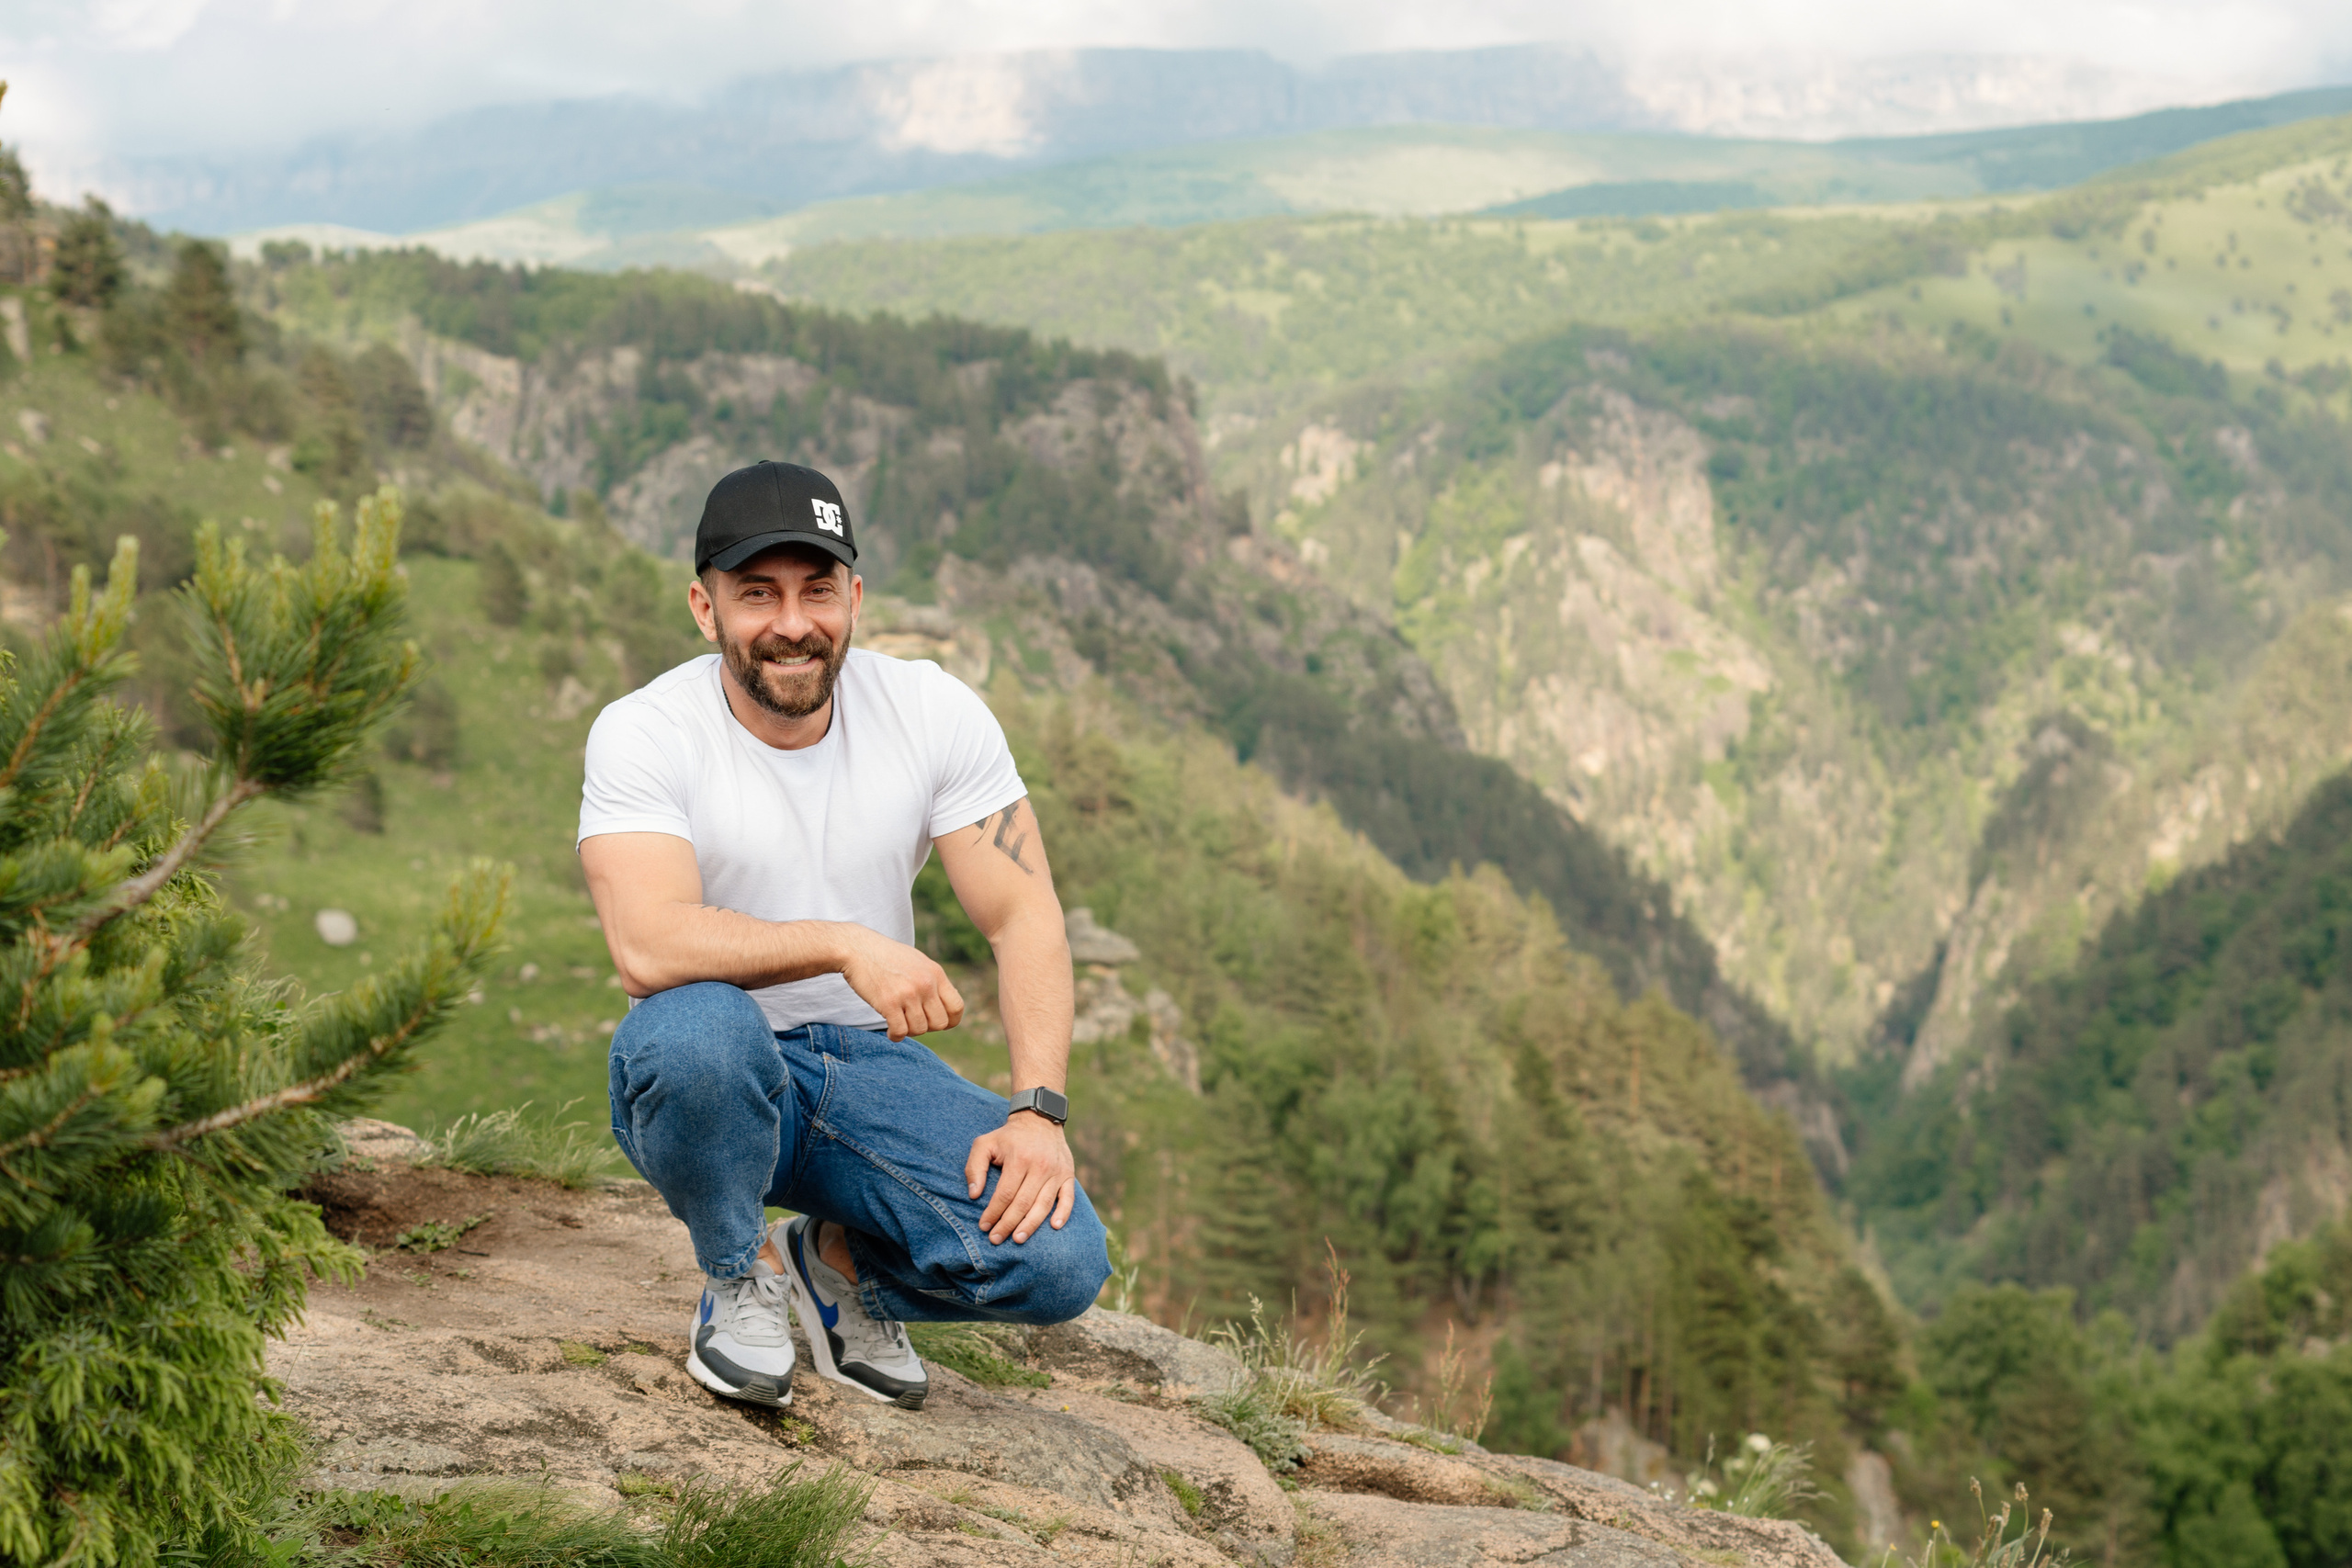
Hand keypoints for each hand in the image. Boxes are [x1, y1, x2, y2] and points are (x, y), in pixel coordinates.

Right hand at [838, 926, 963, 1039]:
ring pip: (920, 1029)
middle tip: (912, 1020)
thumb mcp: (918, 962)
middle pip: (940, 1023)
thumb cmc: (886, 956)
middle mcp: (926, 983)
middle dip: (927, 1027)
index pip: (957, 1007)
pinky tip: (890, 1031)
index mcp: (936, 973)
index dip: (949, 1020)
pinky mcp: (889, 1002)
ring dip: (909, 1030)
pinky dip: (895, 1035)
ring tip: (899, 1022)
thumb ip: (932, 982)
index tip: (934, 1021)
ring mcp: (908, 993)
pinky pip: (900, 1031)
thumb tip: (944, 1005)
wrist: (857, 948)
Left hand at [965, 1110, 1076, 1244]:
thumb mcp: (985, 1144)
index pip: (1004, 1194)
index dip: (993, 1213)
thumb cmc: (1008, 1137)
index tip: (983, 1226)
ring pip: (1043, 1205)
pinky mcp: (1068, 1174)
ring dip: (1030, 1225)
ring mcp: (1056, 1172)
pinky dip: (1063, 1213)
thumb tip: (974, 1195)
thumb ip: (974, 1168)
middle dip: (1008, 1224)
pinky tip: (1054, 1227)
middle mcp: (1040, 1166)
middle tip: (996, 1239)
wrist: (1040, 1120)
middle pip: (1023, 1203)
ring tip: (1017, 1239)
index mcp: (1019, 1158)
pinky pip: (1068, 1198)